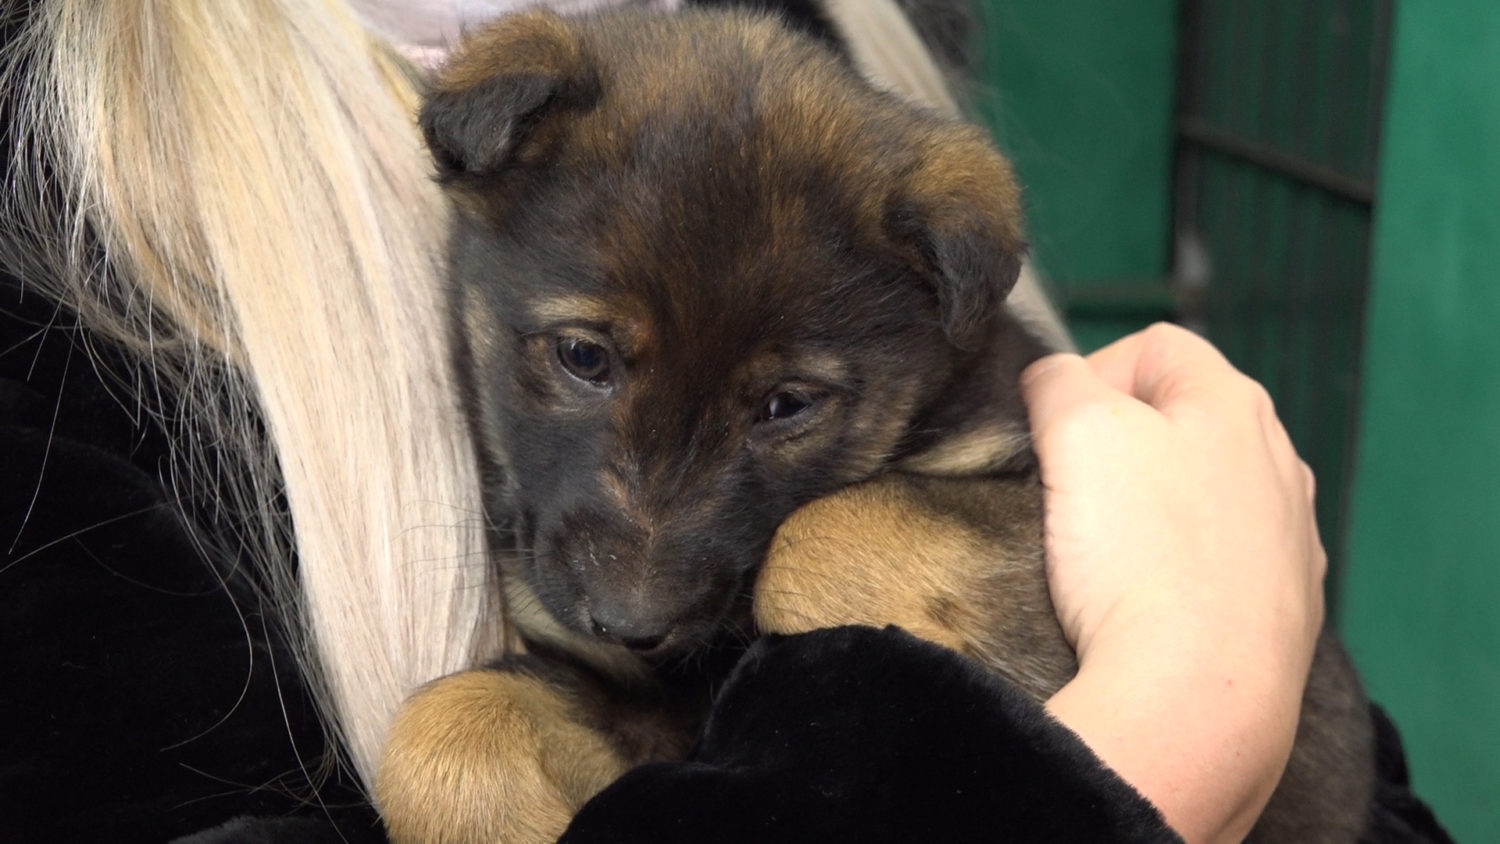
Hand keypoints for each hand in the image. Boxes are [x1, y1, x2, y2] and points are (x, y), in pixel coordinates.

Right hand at [1022, 323, 1325, 843]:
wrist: (1195, 695)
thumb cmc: (1139, 553)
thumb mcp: (1076, 428)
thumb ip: (1057, 380)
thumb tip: (1055, 380)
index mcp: (1233, 402)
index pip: (1152, 346)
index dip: (1089, 373)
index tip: (1052, 430)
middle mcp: (1277, 460)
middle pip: (1180, 421)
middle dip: (1119, 446)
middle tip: (1069, 492)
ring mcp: (1288, 537)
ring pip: (1201, 494)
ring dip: (1151, 509)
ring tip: (1104, 555)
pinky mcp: (1285, 607)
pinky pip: (1218, 563)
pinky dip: (1181, 570)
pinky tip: (1148, 601)